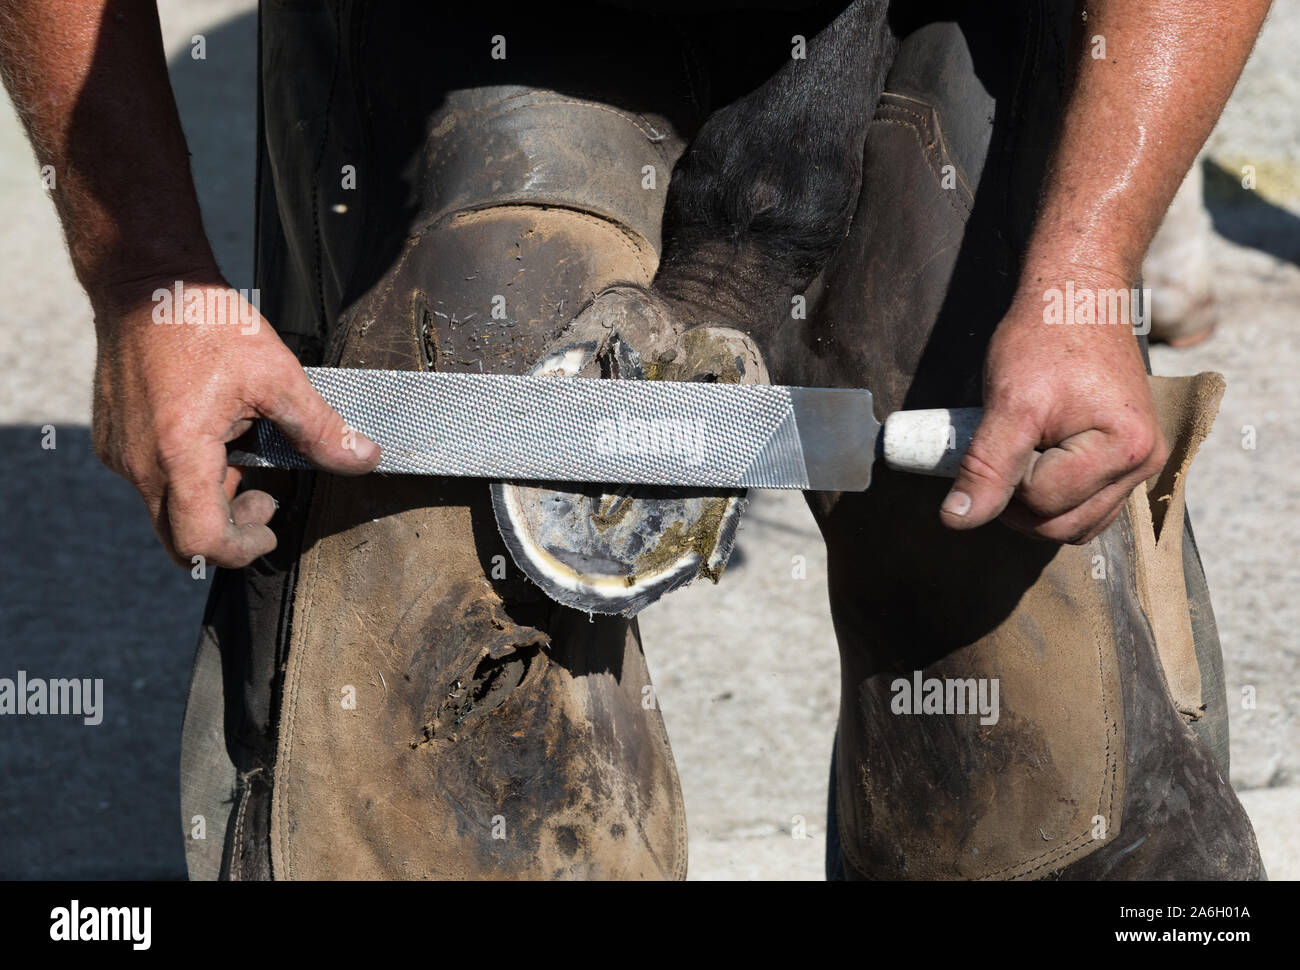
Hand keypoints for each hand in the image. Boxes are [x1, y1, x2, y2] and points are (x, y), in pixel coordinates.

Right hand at [91, 277, 379, 567]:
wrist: (144, 282)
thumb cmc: (206, 323)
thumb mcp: (278, 376)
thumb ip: (321, 428)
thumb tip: (365, 459)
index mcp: (179, 453)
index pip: (202, 542)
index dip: (241, 549)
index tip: (271, 528)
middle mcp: (139, 464)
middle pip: (180, 539)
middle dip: (230, 532)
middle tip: (266, 500)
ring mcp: (119, 454)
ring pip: (167, 510)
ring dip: (211, 501)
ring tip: (244, 455)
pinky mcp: (112, 441)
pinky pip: (152, 481)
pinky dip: (187, 478)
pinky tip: (216, 440)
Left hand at [939, 280, 1167, 543]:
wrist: (1077, 296)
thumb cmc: (1046, 339)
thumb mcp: (1008, 404)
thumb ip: (985, 466)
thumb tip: (957, 520)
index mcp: (1126, 450)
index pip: (1045, 502)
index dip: (1006, 479)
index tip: (1001, 434)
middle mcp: (1145, 464)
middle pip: (1063, 525)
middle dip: (1020, 501)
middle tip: (1003, 448)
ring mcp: (1140, 465)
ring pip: (1076, 524)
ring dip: (1036, 502)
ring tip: (1023, 449)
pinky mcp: (1127, 462)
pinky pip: (1087, 506)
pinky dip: (1055, 496)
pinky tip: (1039, 458)